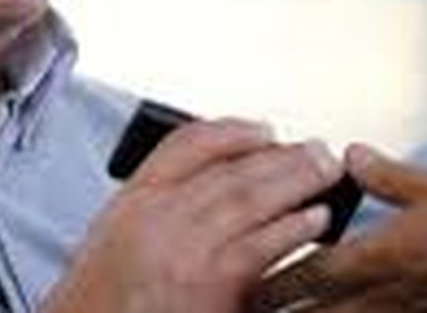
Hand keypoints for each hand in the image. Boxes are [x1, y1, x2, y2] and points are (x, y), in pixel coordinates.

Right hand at [42, 118, 341, 312]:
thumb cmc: (101, 306)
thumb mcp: (114, 246)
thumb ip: (158, 215)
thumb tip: (213, 195)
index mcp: (130, 203)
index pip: (184, 145)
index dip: (232, 132)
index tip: (264, 130)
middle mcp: (155, 217)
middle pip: (227, 168)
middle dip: (277, 154)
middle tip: (314, 149)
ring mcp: (182, 248)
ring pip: (248, 197)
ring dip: (294, 180)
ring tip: (326, 172)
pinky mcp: (208, 284)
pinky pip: (260, 245)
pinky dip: (293, 227)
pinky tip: (316, 220)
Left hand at [252, 143, 426, 311]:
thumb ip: (383, 173)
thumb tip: (349, 155)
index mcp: (381, 254)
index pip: (312, 271)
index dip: (276, 278)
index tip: (249, 282)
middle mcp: (391, 290)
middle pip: (325, 309)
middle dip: (289, 308)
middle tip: (259, 305)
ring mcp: (416, 310)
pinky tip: (360, 310)